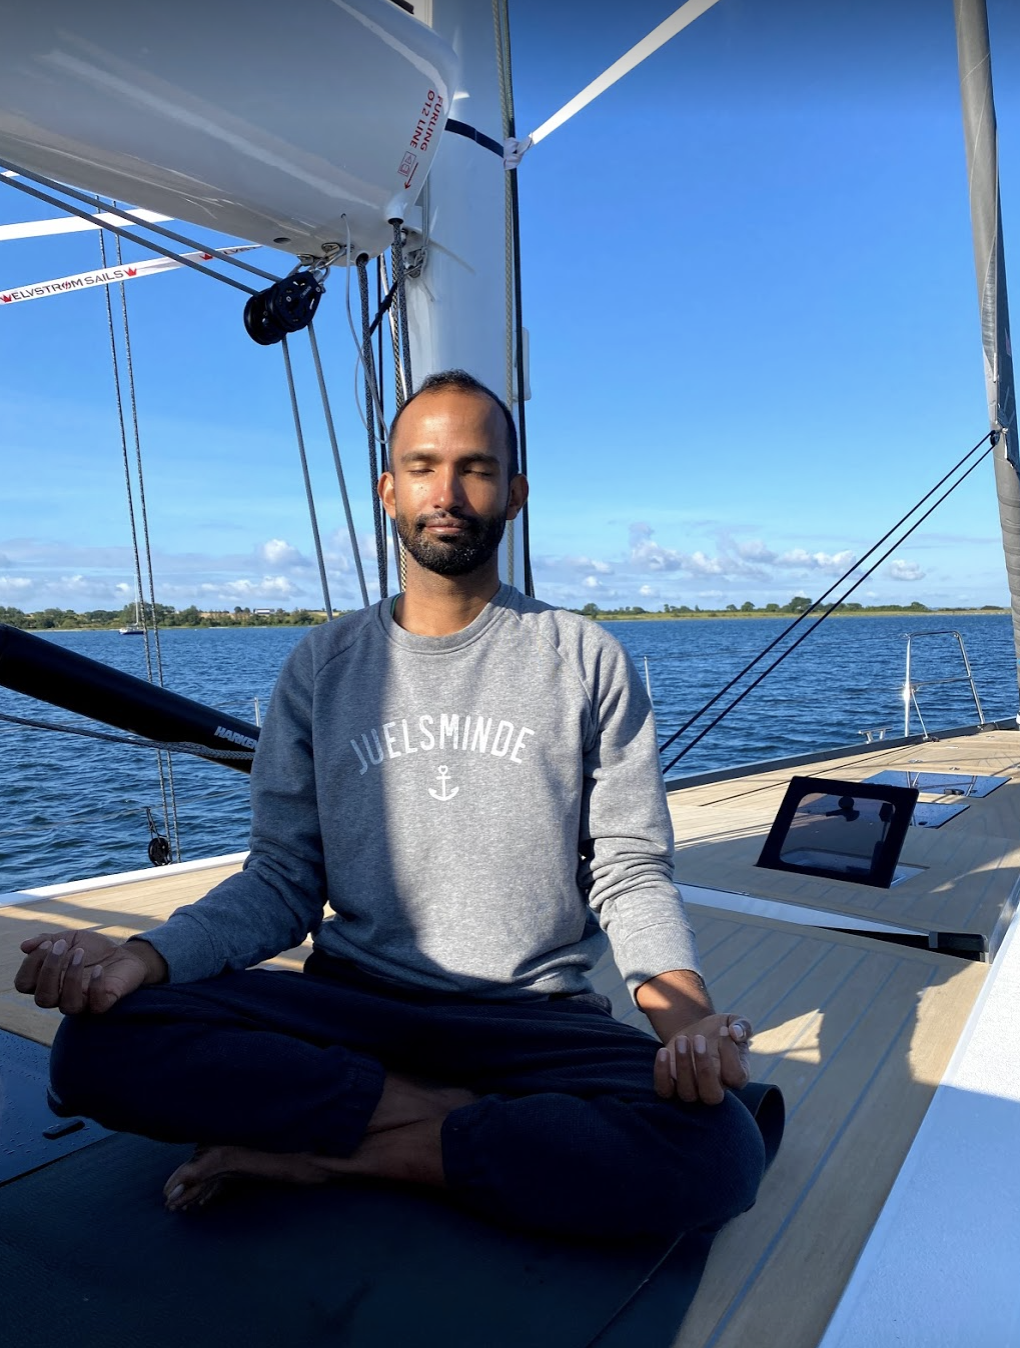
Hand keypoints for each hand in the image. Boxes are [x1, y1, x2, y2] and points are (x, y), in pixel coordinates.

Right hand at [14, 930, 157, 1014]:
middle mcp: (61, 996)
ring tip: (80, 953)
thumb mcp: (70, 938)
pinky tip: (99, 969)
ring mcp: (82, 1002)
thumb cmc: (93, 949)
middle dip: (49, 969)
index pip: (24, 984)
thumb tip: (25, 946)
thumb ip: (48, 940)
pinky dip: (95, 987)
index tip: (48, 943)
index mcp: (48, 981)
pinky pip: (96, 1005)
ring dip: (71, 978)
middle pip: (42, 998)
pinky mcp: (104, 1003)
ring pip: (67, 1005)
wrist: (125, 954)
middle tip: (62, 946)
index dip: (31, 965)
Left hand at [654, 1013, 751, 1104]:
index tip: (723, 1030)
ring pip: (687, 1093)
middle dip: (704, 1068)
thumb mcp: (735, 1022)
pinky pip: (665, 1090)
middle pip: (712, 1096)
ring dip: (683, 1066)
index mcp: (736, 1076)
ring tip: (682, 1039)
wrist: (695, 1032)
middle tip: (699, 1038)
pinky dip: (661, 1074)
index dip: (730, 1054)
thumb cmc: (719, 1030)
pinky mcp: (672, 1084)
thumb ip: (742, 1026)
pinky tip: (664, 1051)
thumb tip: (735, 1033)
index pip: (736, 1078)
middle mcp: (716, 1089)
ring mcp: (693, 1090)